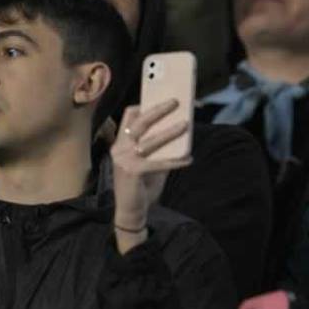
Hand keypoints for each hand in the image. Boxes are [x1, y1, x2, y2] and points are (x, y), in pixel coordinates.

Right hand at [110, 100, 191, 253]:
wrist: (131, 211)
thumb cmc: (143, 183)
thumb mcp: (150, 160)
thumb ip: (159, 145)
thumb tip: (181, 126)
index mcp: (121, 142)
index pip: (129, 116)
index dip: (146, 104)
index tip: (164, 97)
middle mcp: (119, 148)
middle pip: (139, 122)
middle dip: (158, 110)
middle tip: (176, 102)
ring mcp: (124, 160)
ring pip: (150, 140)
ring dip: (170, 132)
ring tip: (186, 125)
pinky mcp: (132, 172)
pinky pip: (157, 163)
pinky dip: (174, 161)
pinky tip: (188, 159)